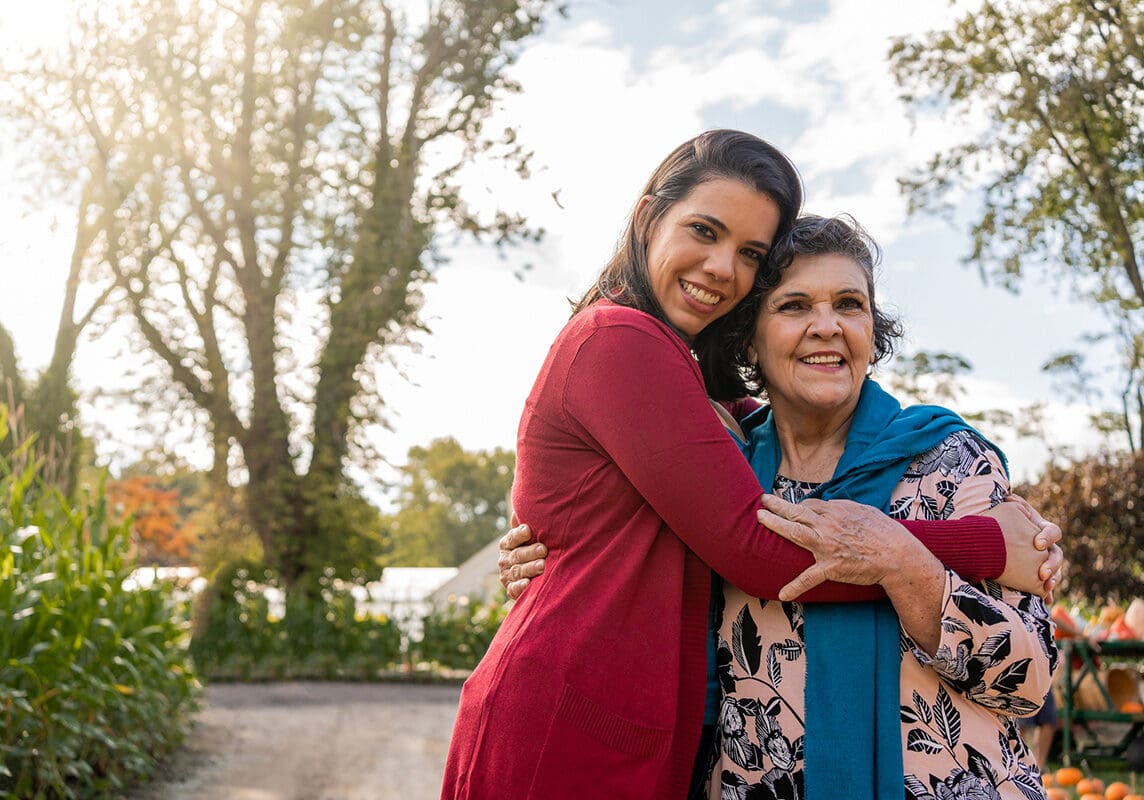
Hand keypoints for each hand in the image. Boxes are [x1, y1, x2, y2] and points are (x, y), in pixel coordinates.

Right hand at [497, 523, 547, 599]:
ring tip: (542, 566)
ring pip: (516, 571)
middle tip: (544, 549)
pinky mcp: (510, 590)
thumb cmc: (537, 548)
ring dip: (529, 568)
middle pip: (516, 555)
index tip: (529, 530)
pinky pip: (513, 589)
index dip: (519, 534)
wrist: (537, 576)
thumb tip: (524, 506)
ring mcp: (506, 575)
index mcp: (507, 543)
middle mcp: (504, 559)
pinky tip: (528, 584)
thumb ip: (529, 522)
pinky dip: (520, 587)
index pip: (512, 538)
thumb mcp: (533, 536)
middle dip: (530, 552)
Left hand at [756, 495, 918, 600]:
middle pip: (797, 511)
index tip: (795, 508)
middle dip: (777, 505)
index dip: (800, 506)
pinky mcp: (830, 568)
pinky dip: (795, 587)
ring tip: (761, 518)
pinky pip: (809, 578)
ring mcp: (827, 546)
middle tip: (763, 501)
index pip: (810, 505)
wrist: (898, 556)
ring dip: (775, 524)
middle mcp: (828, 526)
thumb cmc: (885, 532)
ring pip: (795, 532)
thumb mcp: (864, 511)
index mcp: (837, 512)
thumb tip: (829, 506)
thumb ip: (843, 508)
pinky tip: (782, 594)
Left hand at [984, 495, 1062, 600]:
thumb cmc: (996, 525)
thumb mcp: (1005, 514)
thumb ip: (1011, 506)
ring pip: (1056, 572)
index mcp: (1040, 530)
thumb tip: (1009, 498)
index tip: (1037, 544)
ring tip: (1047, 586)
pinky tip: (1046, 601)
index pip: (1053, 532)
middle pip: (1058, 555)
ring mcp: (1042, 562)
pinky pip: (1045, 586)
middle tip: (1042, 573)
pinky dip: (1047, 594)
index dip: (1048, 537)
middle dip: (1053, 564)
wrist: (986, 541)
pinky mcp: (1035, 576)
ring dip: (1054, 579)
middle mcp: (1045, 547)